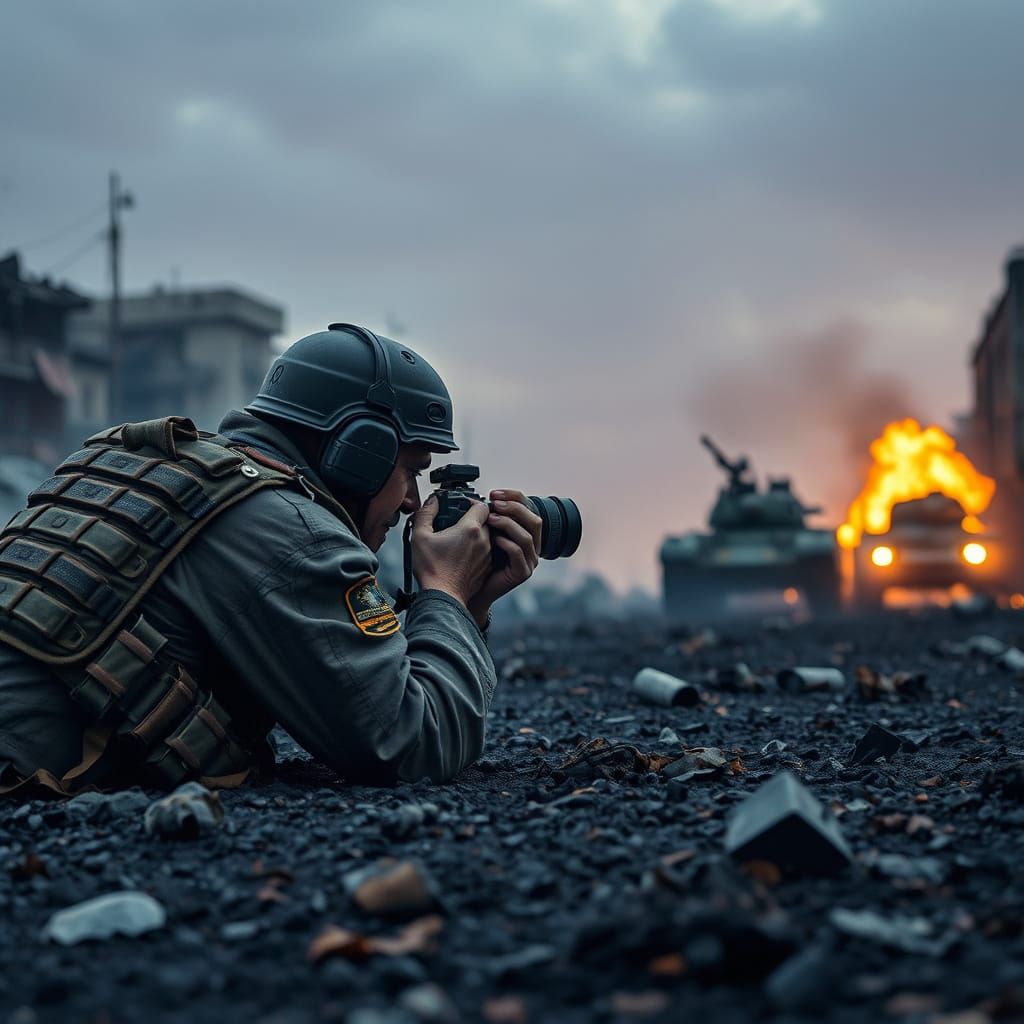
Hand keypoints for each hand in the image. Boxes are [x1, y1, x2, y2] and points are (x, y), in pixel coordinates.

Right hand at [410, 494, 492, 606]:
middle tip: (456, 523)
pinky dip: (477, 550)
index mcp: (470, 529)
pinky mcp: (486, 568)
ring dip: (475, 535)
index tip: (461, 506)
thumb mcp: (420, 536)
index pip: (482, 505)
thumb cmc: (432, 569)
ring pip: (487, 537)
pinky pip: (486, 553)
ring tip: (457, 540)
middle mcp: (483, 541)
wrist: (443, 597)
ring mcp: (486, 556)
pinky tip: (461, 555)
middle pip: (485, 521)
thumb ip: (426, 513)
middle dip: (472, 519)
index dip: (472, 502)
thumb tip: (432, 501)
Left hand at [467, 489, 541, 626]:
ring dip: (509, 524)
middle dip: (514, 508)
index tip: (494, 493)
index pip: (529, 509)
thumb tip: (474, 499)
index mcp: (525, 534)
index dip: (514, 497)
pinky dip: (507, 543)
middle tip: (495, 504)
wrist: (472, 590)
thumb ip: (486, 518)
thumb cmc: (476, 562)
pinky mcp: (521, 573)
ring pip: (527, 536)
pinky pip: (519, 554)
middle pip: (534, 520)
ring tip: (491, 519)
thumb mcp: (483, 534)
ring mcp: (529, 561)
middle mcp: (532, 547)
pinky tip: (494, 539)